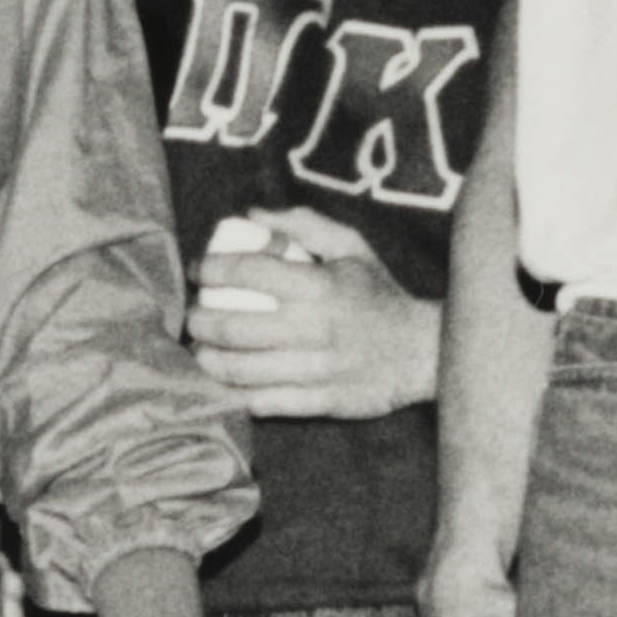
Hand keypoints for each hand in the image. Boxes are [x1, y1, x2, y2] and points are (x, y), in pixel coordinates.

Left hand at [189, 207, 440, 419]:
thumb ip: (304, 225)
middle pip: (233, 326)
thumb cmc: (380, 295)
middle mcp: (314, 328)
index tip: (199, 270)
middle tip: (192, 316)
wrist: (424, 352)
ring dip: (208, 360)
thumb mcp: (352, 248)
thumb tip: (253, 213)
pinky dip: (235, 394)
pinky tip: (224, 382)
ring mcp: (317, 369)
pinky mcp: (321, 402)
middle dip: (199, 321)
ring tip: (200, 350)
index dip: (211, 268)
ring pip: (241, 370)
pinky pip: (264, 403)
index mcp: (319, 285)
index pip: (247, 272)